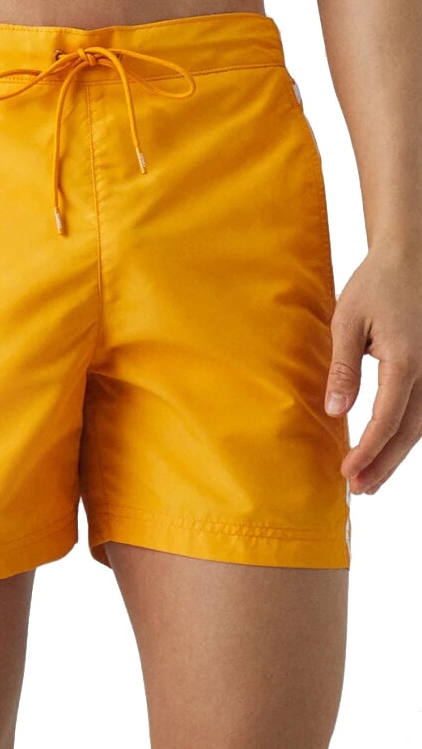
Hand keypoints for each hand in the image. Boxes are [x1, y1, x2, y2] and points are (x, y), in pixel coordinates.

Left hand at [324, 246, 421, 495]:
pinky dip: (407, 434)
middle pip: (410, 432)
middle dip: (384, 464)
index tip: (347, 473)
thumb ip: (343, 368)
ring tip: (371, 480)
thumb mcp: (348, 321)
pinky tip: (389, 449)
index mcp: (406, 361)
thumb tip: (335, 412)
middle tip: (359, 490)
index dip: (368, 450)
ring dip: (396, 454)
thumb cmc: (376, 284)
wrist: (411, 258)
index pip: (387, 419)